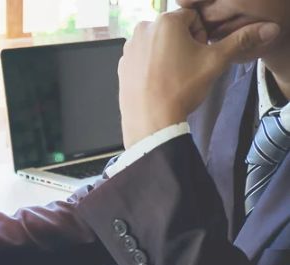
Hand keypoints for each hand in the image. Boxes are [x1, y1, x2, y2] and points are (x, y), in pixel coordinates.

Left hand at [118, 9, 279, 147]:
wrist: (151, 121)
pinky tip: (160, 83)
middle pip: (173, 30)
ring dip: (168, 55)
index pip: (193, 17)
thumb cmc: (180, 89)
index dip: (202, 36)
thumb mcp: (215, 62)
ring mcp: (129, 48)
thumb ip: (239, 41)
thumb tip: (266, 29)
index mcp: (165, 22)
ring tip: (174, 77)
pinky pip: (143, 59)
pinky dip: (152, 67)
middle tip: (188, 68)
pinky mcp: (122, 65)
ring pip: (158, 45)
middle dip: (184, 45)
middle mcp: (143, 30)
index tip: (201, 55)